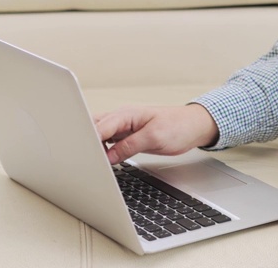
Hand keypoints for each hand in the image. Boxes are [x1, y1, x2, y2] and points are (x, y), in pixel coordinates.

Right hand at [92, 104, 219, 164]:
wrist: (193, 127)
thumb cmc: (178, 126)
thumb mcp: (154, 137)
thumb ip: (129, 145)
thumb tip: (108, 156)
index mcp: (126, 114)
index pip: (99, 127)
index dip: (89, 141)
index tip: (85, 155)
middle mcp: (121, 119)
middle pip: (93, 128)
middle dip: (86, 142)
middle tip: (85, 159)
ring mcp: (123, 127)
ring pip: (99, 135)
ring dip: (93, 147)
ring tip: (93, 162)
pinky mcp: (127, 136)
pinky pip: (108, 142)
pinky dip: (103, 151)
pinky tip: (103, 161)